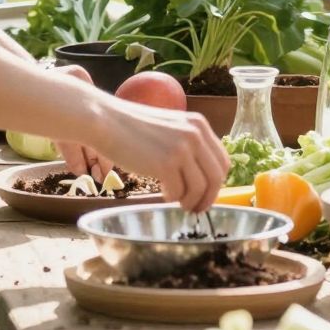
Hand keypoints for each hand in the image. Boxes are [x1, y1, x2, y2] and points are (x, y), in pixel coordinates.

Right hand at [54, 71, 227, 210]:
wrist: (107, 121)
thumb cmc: (134, 127)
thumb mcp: (171, 127)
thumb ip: (188, 143)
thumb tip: (200, 173)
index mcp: (199, 125)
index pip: (222, 160)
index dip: (216, 183)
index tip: (207, 194)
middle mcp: (195, 134)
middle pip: (216, 177)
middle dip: (208, 197)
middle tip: (196, 208)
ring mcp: (182, 149)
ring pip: (200, 188)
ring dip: (191, 201)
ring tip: (180, 204)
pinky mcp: (166, 163)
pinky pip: (179, 192)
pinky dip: (173, 198)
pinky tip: (164, 194)